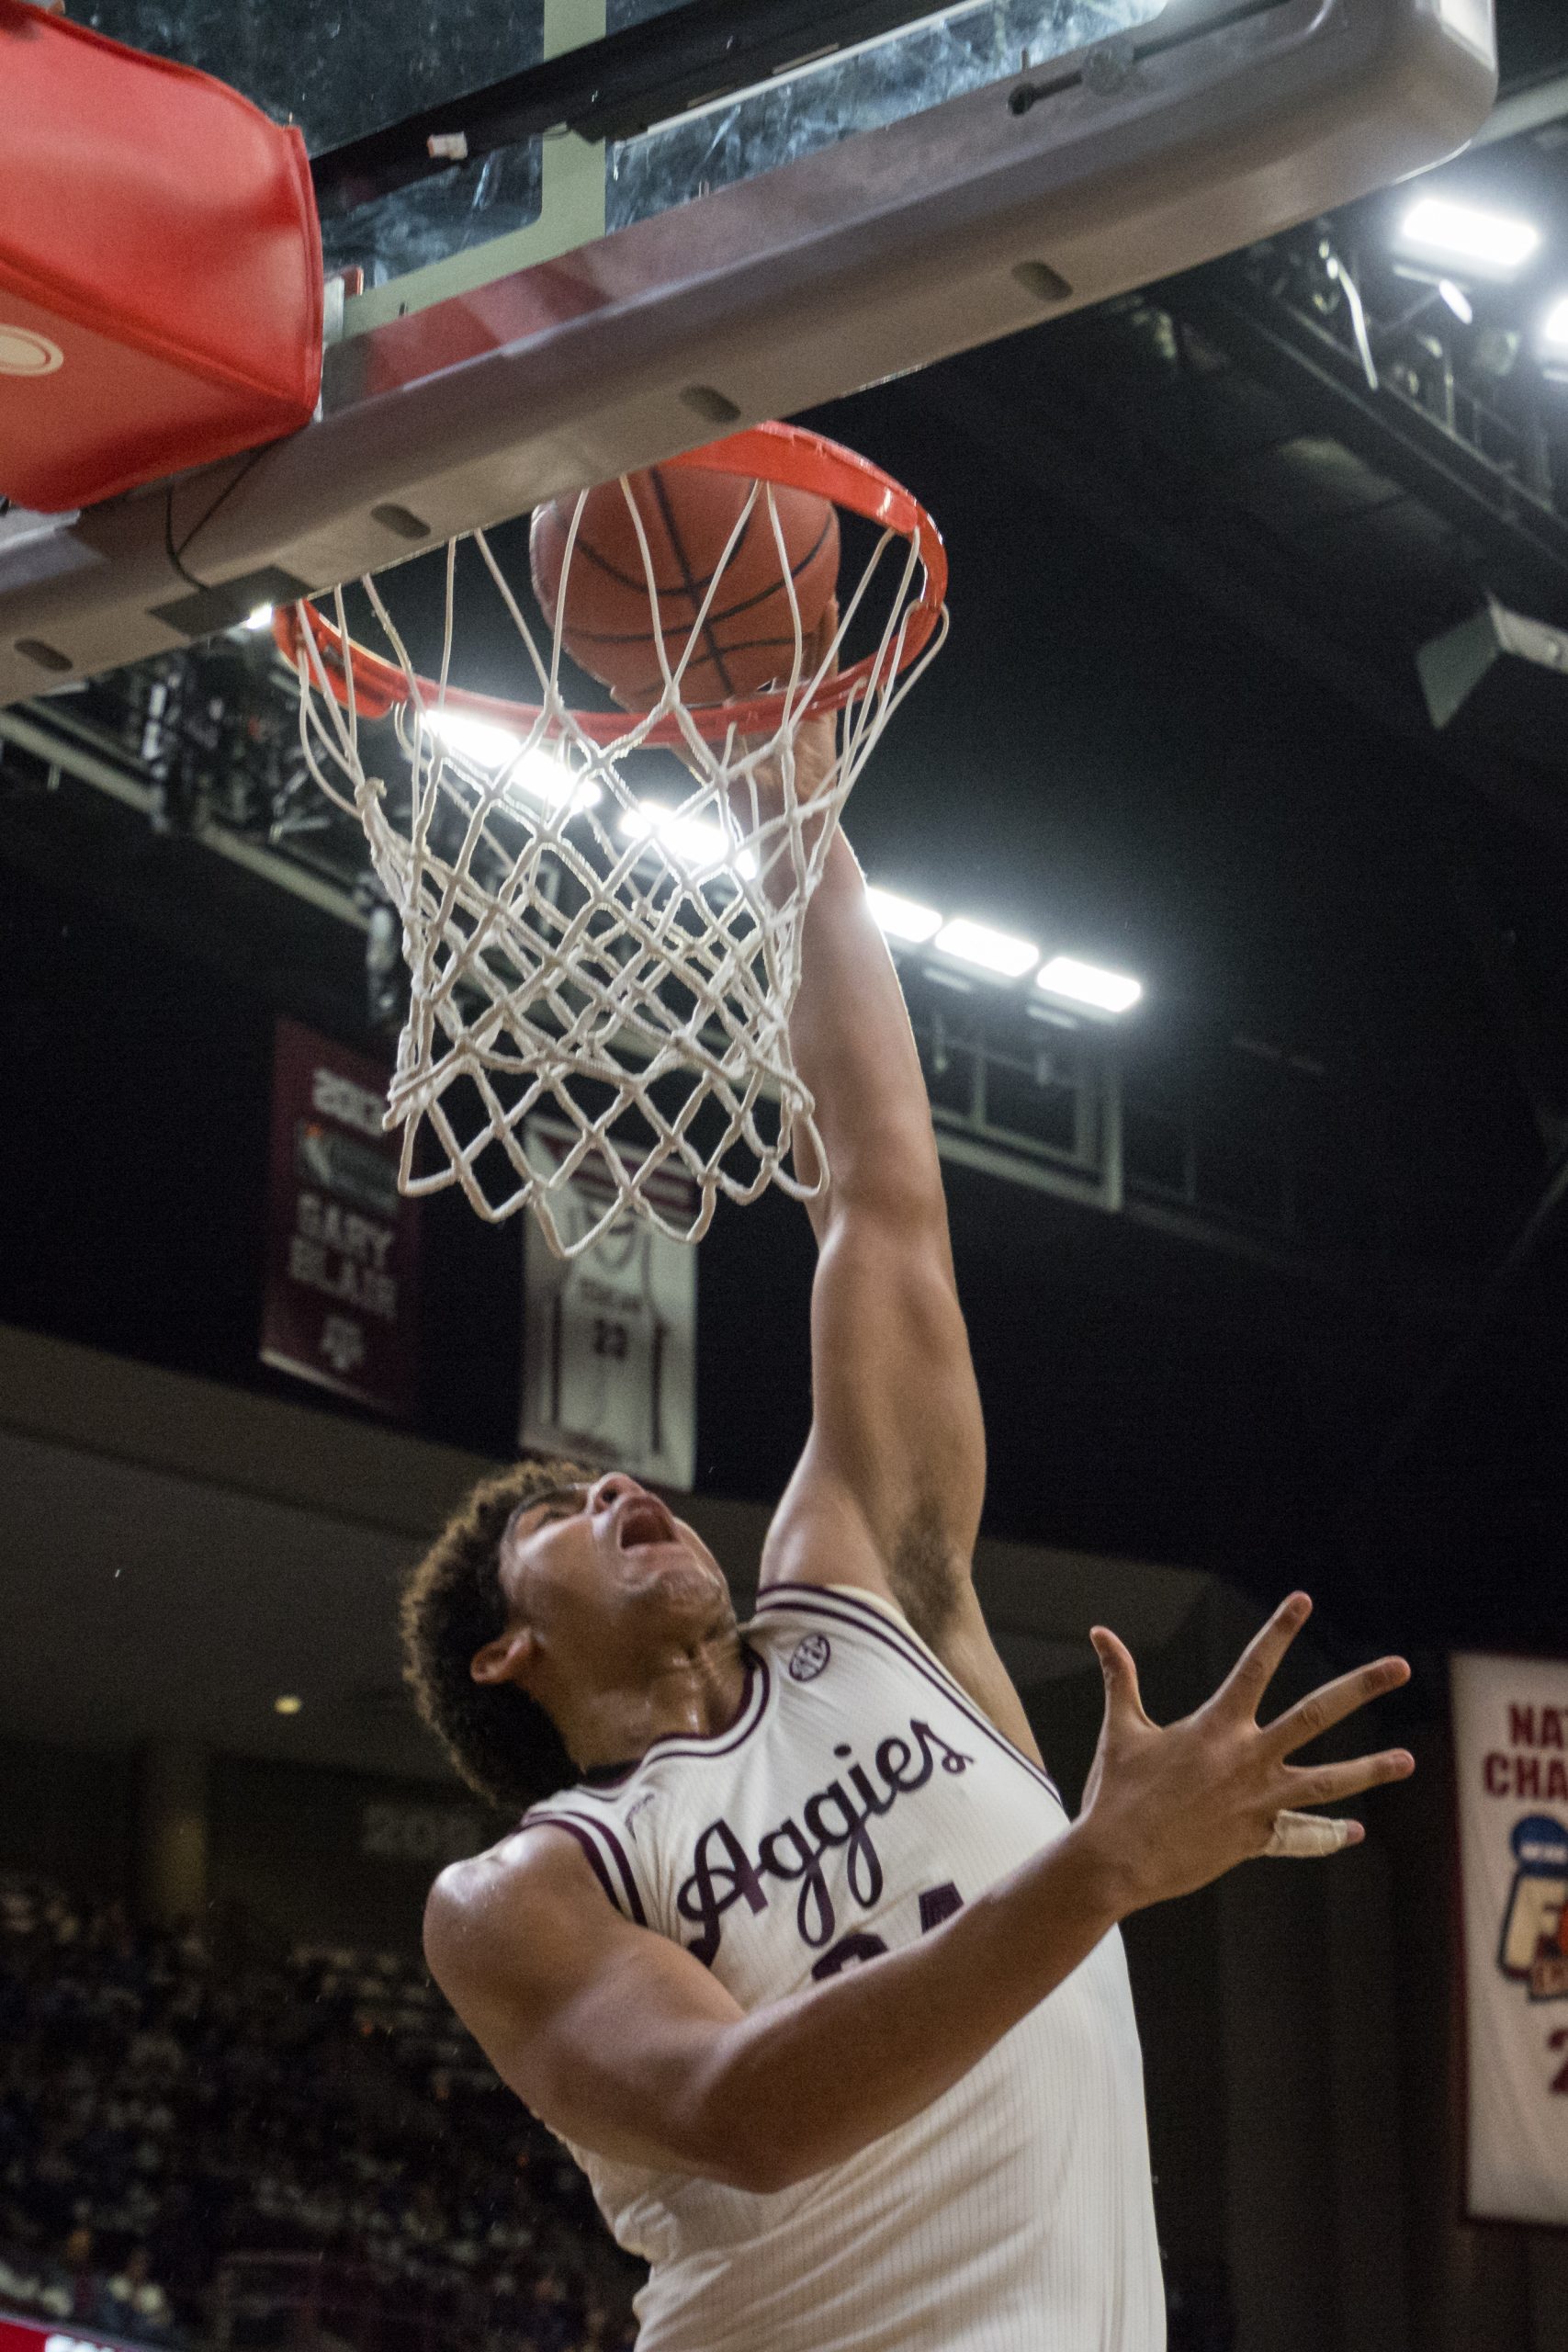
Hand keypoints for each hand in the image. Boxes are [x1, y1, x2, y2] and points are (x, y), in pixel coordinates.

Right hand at [1075, 1593, 1413, 1916]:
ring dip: (1369, 1769)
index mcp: (1214, 1726)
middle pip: (1316, 1715)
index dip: (1278, 1629)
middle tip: (1400, 1667)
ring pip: (1326, 1781)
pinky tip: (1356, 1832)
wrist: (1116, 1859)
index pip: (1255, 1666)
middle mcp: (1246, 1758)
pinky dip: (1328, 1835)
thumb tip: (1100, 1632)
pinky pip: (1300, 1835)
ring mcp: (1257, 1800)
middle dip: (1360, 1687)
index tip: (1303, 1600)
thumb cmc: (1115, 1793)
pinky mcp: (1255, 1838)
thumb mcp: (1120, 1730)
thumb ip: (1119, 1678)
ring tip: (1407, 1760)